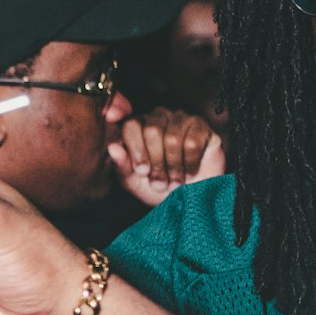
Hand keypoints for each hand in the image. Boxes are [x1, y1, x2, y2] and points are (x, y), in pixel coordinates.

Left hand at [108, 106, 224, 206]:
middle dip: (156, 162)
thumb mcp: (134, 181)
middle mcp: (160, 117)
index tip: (142, 172)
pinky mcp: (203, 127)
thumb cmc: (158, 187)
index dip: (136, 151)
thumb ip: (122, 164)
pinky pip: (192, 142)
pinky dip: (190, 164)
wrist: (190, 197)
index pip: (131, 126)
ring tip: (175, 181)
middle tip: (160, 182)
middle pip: (152, 130)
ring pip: (173, 138)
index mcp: (139, 125)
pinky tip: (190, 173)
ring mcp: (182, 119)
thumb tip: (112, 147)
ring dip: (173, 166)